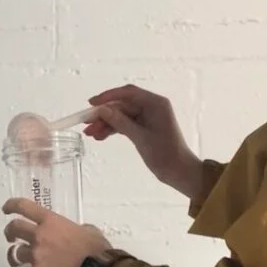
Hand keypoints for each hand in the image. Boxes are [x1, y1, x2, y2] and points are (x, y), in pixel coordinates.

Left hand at [3, 198, 111, 266]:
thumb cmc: (95, 248)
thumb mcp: (88, 230)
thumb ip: (76, 228)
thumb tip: (75, 233)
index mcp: (51, 221)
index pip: (24, 207)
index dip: (11, 205)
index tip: (6, 209)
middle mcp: (39, 235)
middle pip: (14, 228)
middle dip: (10, 231)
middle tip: (11, 236)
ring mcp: (36, 256)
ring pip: (15, 253)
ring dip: (15, 256)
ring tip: (16, 260)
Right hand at [84, 84, 204, 199]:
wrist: (179, 172)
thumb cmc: (164, 153)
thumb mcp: (140, 137)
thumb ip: (120, 122)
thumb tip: (101, 110)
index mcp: (155, 103)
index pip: (128, 93)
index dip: (108, 96)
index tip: (91, 103)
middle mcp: (151, 106)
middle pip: (122, 106)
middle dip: (104, 115)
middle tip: (86, 124)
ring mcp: (147, 117)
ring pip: (121, 116)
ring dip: (106, 124)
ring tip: (90, 134)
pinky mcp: (144, 128)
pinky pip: (125, 124)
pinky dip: (113, 130)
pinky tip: (100, 136)